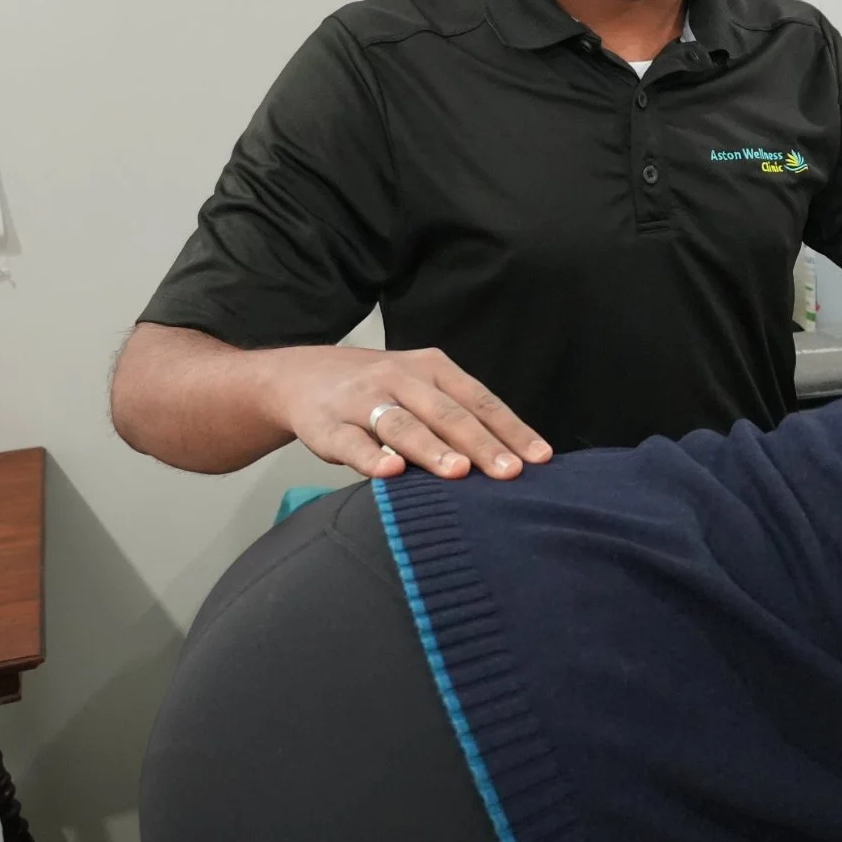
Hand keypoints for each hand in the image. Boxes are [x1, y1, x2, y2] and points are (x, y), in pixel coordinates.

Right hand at [258, 344, 552, 480]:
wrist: (302, 376)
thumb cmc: (380, 391)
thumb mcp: (422, 389)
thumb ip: (460, 416)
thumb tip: (514, 459)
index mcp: (433, 368)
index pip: (480, 401)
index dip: (511, 430)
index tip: (540, 459)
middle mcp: (401, 378)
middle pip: (447, 413)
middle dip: (481, 444)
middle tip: (509, 472)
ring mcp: (363, 400)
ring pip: (403, 425)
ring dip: (432, 449)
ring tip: (458, 472)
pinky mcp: (329, 426)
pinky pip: (353, 443)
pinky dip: (372, 458)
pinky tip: (391, 472)